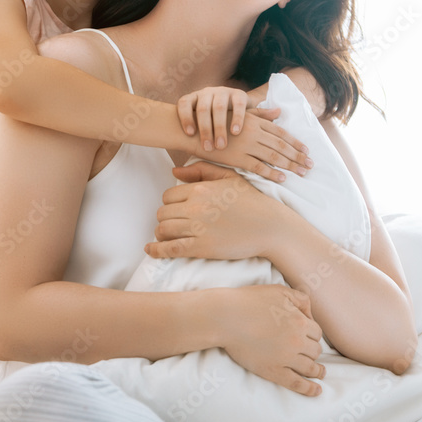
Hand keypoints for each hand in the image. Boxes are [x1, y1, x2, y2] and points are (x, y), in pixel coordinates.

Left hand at [148, 162, 284, 260]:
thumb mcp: (229, 177)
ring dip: (161, 233)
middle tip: (174, 223)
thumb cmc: (251, 201)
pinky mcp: (201, 248)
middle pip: (163, 213)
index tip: (177, 209)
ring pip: (163, 229)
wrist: (270, 226)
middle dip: (166, 218)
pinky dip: (156, 251)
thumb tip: (174, 171)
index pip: (169, 195)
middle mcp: (196, 207)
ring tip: (166, 236)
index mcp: (201, 189)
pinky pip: (170, 249)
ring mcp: (197, 228)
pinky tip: (151, 250)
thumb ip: (201, 170)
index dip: (171, 203)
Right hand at [176, 87, 312, 181]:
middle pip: (281, 145)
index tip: (307, 150)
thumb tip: (279, 111)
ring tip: (302, 172)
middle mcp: (254, 132)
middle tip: (310, 165)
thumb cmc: (217, 121)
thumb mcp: (240, 114)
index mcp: (255, 121)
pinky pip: (258, 167)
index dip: (295, 142)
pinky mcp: (237, 158)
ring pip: (273, 156)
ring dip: (290, 165)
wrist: (194, 131)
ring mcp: (246, 145)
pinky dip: (271, 173)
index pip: (281, 132)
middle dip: (297, 156)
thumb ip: (260, 114)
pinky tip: (282, 178)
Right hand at [219, 285, 324, 396]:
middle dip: (313, 350)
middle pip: (315, 350)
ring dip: (318, 370)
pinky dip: (309, 389)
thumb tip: (311, 315)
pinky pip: (297, 383)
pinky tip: (317, 391)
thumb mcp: (280, 291)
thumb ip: (300, 299)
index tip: (308, 337)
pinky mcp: (273, 371)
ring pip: (310, 367)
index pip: (316, 333)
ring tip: (321, 373)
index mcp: (300, 322)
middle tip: (309, 352)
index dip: (312, 335)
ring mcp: (286, 359)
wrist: (226, 317)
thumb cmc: (250, 301)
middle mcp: (297, 342)